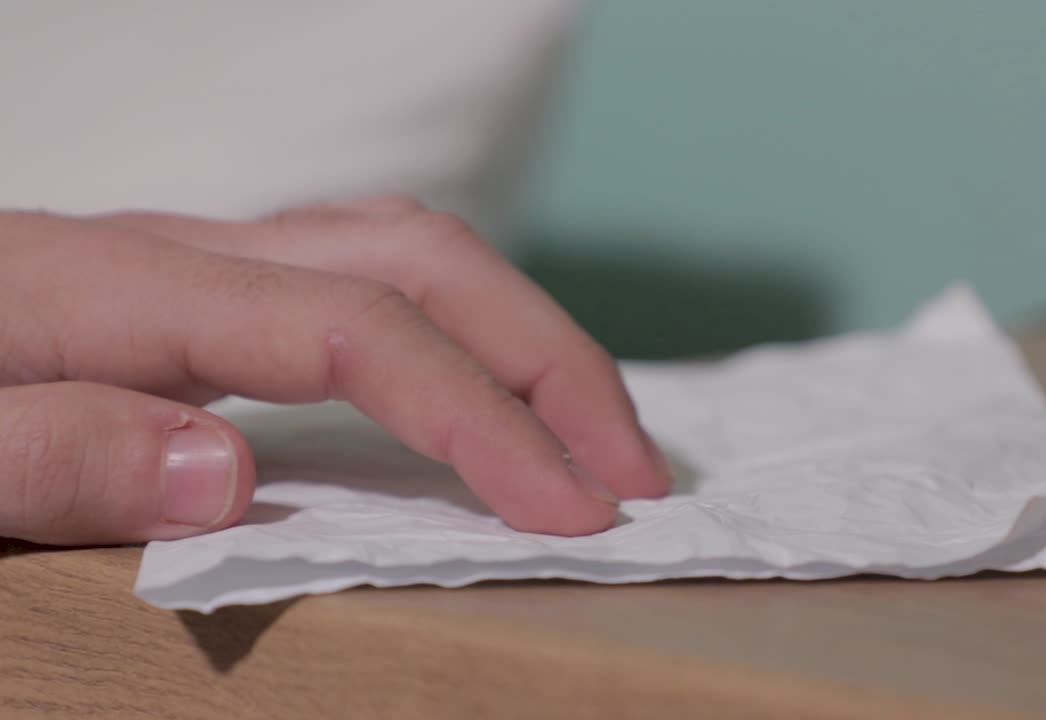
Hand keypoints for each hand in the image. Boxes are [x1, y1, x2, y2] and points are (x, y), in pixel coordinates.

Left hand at [0, 197, 669, 544]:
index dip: (483, 417)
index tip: (572, 513)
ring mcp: (201, 261)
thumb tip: (235, 471)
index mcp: (120, 288)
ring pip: (412, 247)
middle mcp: (183, 252)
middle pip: (422, 256)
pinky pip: (373, 279)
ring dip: (526, 332)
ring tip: (593, 430)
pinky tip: (487, 392)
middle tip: (634, 469)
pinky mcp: (207, 291)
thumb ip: (51, 452)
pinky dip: (464, 328)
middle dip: (550, 360)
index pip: (360, 329)